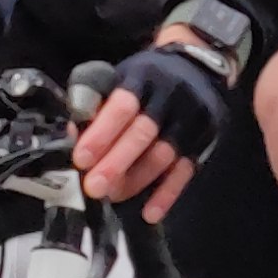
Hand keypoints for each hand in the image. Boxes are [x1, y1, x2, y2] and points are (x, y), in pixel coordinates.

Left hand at [75, 38, 234, 213]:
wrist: (196, 66)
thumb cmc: (148, 78)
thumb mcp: (120, 77)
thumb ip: (97, 104)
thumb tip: (73, 136)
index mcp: (144, 76)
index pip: (122, 105)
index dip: (101, 133)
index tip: (82, 158)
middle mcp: (171, 95)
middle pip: (144, 132)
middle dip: (116, 163)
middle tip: (94, 187)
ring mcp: (192, 118)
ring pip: (164, 155)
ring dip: (136, 181)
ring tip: (113, 196)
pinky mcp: (205, 138)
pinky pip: (186, 170)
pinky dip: (167, 194)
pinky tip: (150, 211)